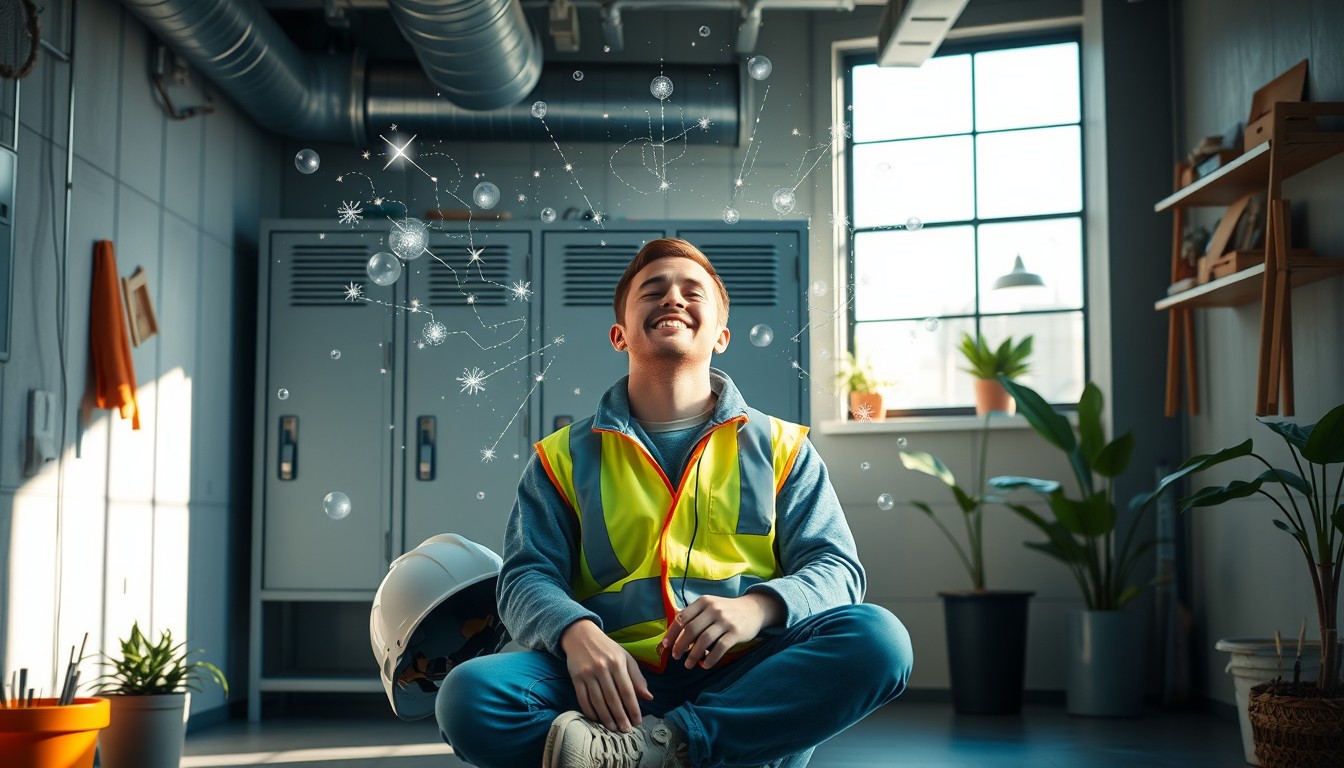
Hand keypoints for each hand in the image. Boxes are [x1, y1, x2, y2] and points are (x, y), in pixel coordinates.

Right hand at [560, 619, 653, 732]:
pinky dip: (590, 711)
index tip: (637, 722)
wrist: (581, 636)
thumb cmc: (607, 648)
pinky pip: (583, 699)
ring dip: (606, 718)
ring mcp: (588, 674)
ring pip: (598, 701)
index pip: (627, 690)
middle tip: (626, 730)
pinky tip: (597, 719)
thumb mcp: (625, 658)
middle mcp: (602, 668)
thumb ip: (637, 677)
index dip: (633, 708)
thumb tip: (648, 697)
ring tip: (613, 728)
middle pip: (613, 698)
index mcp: (618, 662)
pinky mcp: (576, 678)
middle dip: (621, 717)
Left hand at [660, 593, 783, 669]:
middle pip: (690, 630)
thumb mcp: (709, 606)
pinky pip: (719, 648)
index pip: (681, 618)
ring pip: (704, 640)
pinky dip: (710, 659)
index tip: (666, 646)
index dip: (672, 633)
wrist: (753, 609)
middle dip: (680, 646)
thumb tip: (673, 635)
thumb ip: (694, 616)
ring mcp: (725, 620)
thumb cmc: (726, 610)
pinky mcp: (736, 632)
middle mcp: (713, 609)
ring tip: (688, 664)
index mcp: (703, 601)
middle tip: (676, 657)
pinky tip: (705, 665)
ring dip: (693, 655)